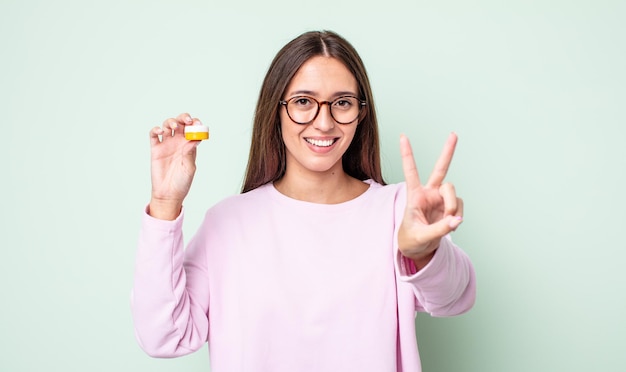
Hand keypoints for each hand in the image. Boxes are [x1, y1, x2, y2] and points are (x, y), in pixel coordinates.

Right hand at [148, 113, 202, 219]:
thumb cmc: (182, 182)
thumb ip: (190, 153)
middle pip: (180, 123)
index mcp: (189, 145)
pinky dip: (155, 129)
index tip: (198, 123)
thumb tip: (195, 139)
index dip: (195, 123)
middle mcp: (178, 143)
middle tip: (187, 120)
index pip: (192, 129)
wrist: (168, 194)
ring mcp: (166, 145)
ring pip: (167, 126)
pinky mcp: (155, 149)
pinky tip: (160, 131)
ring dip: (171, 121)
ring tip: (174, 126)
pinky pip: (153, 135)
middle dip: (184, 118)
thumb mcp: (189, 168)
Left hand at [397, 133, 463, 266]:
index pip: (411, 172)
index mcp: (414, 195)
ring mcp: (440, 198)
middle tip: (454, 134)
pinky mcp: (450, 206)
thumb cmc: (412, 239)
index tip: (403, 136)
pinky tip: (451, 225)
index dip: (407, 154)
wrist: (418, 248)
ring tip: (448, 222)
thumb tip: (457, 220)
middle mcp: (428, 193)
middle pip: (440, 169)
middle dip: (448, 152)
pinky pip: (459, 207)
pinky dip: (457, 216)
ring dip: (452, 206)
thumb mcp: (421, 237)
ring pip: (452, 191)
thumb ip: (439, 229)